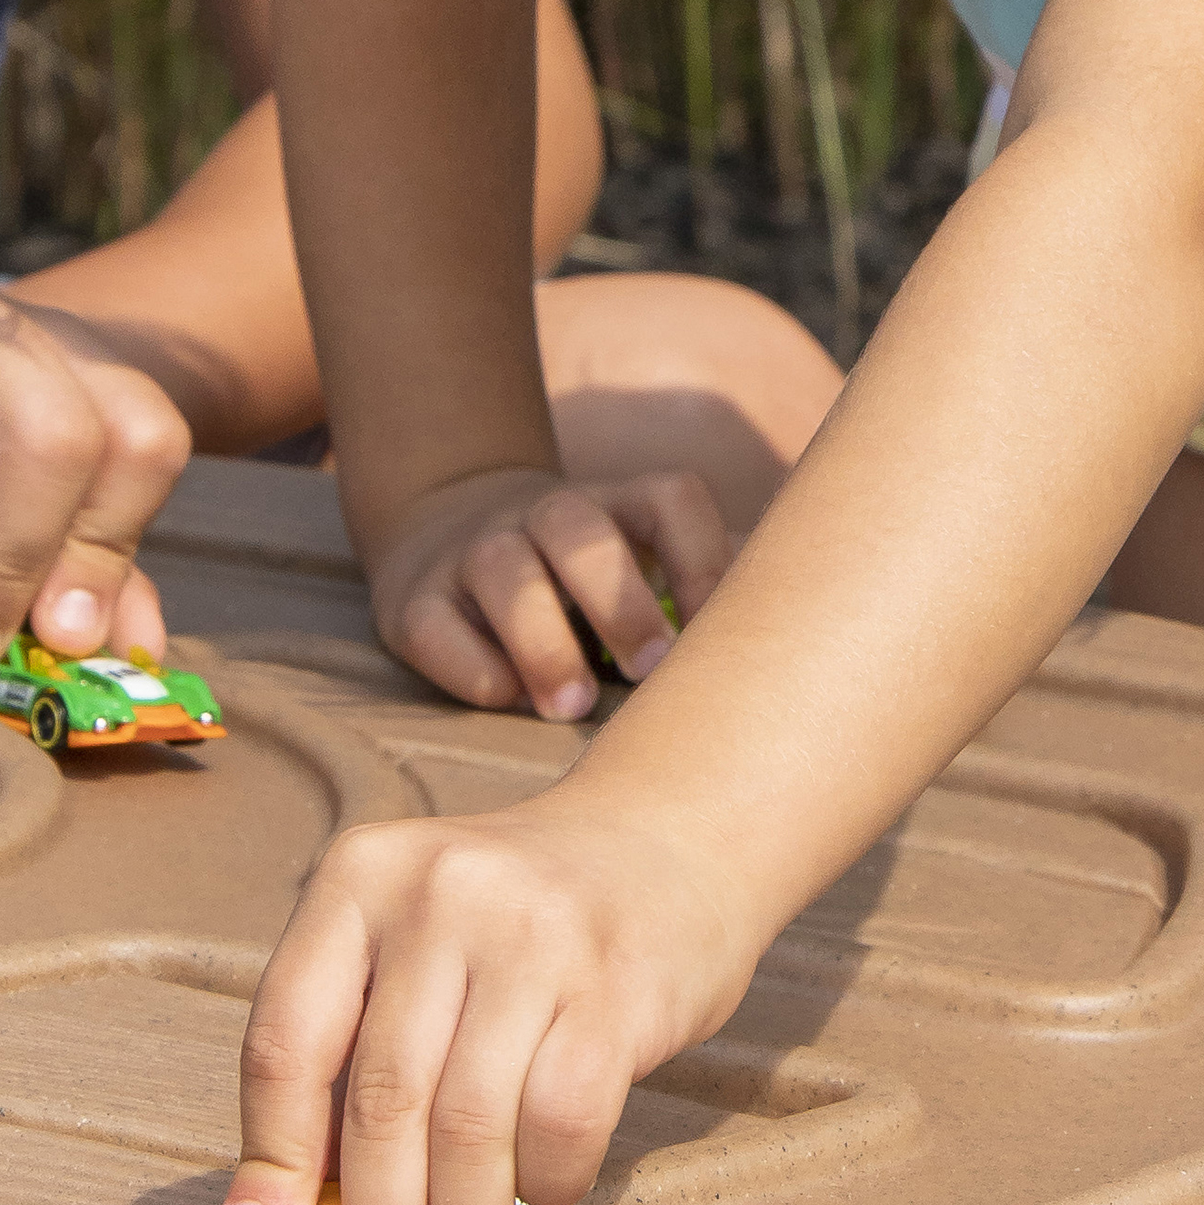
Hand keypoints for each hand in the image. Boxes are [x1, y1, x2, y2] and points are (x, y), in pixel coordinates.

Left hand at [214, 788, 762, 1204]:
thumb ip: (354, 1054)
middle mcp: (436, 895)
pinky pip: (561, 1120)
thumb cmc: (516, 928)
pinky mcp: (613, 983)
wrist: (666, 840)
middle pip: (381, 1101)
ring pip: (469, 1129)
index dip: (271, 1158)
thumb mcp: (414, 949)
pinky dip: (546, 1187)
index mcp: (358, 879)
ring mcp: (530, 934)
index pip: (286, 1038)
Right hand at [366, 464, 734, 722]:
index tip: (724, 631)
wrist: (444, 536)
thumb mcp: (636, 572)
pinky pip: (435, 623)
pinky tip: (504, 700)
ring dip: (542, 638)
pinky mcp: (413, 600)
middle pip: (580, 529)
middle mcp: (543, 515)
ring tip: (572, 705)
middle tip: (650, 672)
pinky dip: (469, 664)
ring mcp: (473, 552)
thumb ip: (698, 604)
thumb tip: (790, 671)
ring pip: (503, 568)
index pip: (671, 499)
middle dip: (620, 600)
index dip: (704, 558)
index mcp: (616, 505)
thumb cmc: (578, 589)